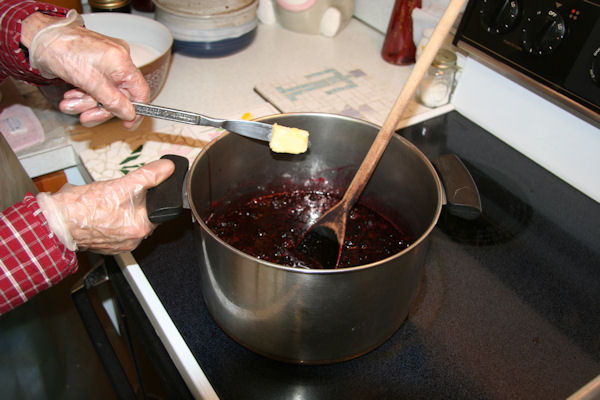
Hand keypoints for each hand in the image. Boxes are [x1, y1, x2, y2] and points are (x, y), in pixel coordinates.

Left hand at [21, 11, 148, 128]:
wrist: (39, 36)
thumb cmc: (61, 50)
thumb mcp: (90, 81)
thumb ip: (113, 100)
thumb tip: (129, 113)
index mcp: (122, 61)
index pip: (140, 91)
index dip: (135, 111)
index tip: (127, 124)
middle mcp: (118, 60)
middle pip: (119, 95)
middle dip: (100, 108)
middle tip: (85, 117)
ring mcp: (106, 61)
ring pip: (105, 92)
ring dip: (86, 103)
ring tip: (70, 105)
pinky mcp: (95, 64)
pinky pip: (96, 85)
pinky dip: (84, 94)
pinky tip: (71, 95)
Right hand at [37, 159, 174, 253]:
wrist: (56, 222)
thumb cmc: (84, 206)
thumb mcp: (122, 184)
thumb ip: (148, 175)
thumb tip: (167, 168)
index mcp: (141, 228)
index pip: (159, 210)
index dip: (152, 196)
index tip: (143, 189)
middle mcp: (133, 241)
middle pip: (143, 215)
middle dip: (134, 202)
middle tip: (120, 193)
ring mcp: (118, 244)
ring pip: (128, 221)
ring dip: (122, 210)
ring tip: (107, 202)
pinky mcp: (104, 246)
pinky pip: (114, 230)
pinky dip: (110, 220)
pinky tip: (100, 212)